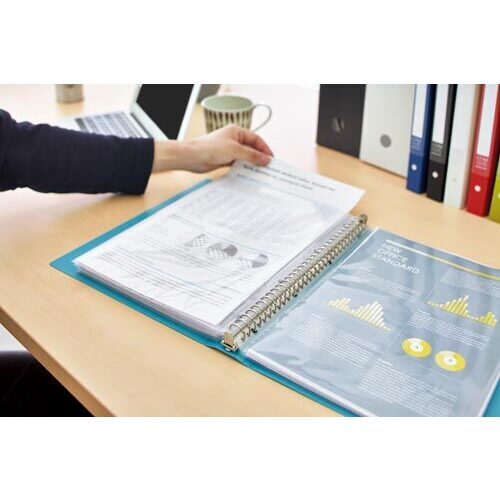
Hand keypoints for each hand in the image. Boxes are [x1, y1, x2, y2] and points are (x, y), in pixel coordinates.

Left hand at [152, 125, 272, 173]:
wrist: (192, 157)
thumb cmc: (209, 148)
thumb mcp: (234, 150)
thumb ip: (251, 155)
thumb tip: (265, 159)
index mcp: (237, 132)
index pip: (256, 139)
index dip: (265, 149)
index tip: (271, 159)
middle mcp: (233, 140)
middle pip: (252, 148)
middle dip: (260, 157)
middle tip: (268, 167)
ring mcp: (229, 150)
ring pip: (245, 157)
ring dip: (252, 164)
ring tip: (261, 173)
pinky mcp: (225, 159)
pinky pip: (238, 164)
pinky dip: (244, 168)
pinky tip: (249, 175)